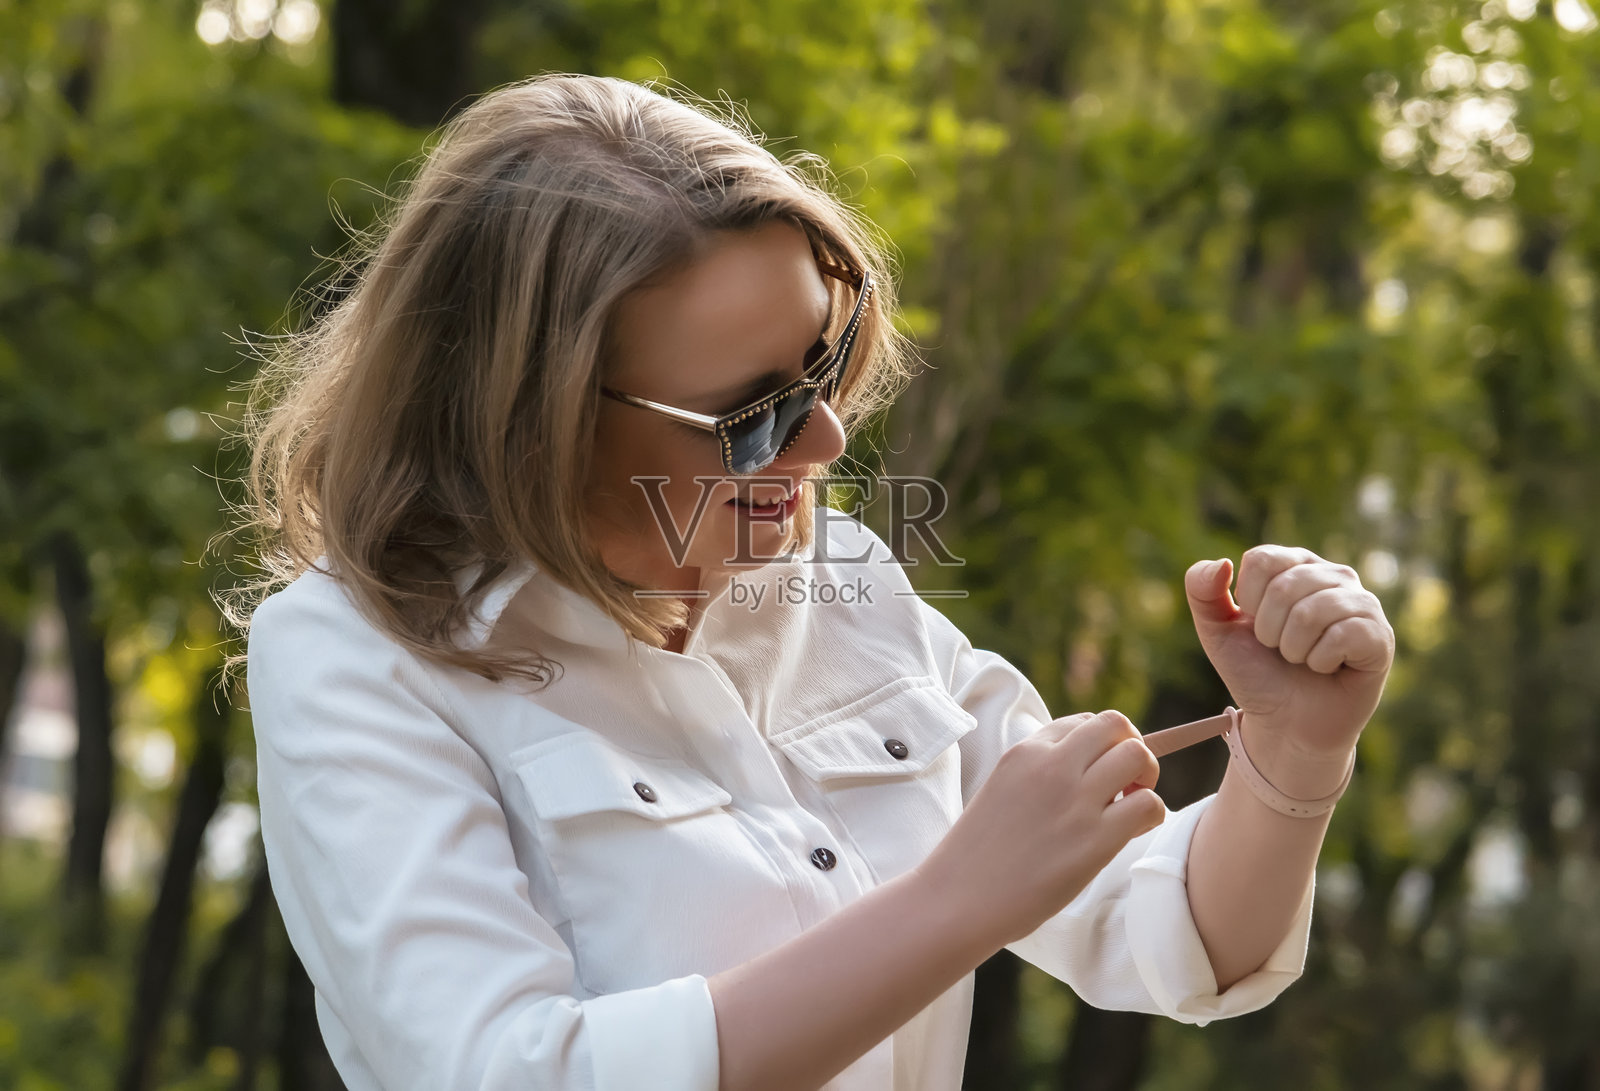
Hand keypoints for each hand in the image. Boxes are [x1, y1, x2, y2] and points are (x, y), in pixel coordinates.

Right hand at [916, 710, 1165, 949]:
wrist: (958, 898)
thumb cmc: (979, 853)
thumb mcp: (1001, 789)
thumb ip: (1039, 773)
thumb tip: (1086, 771)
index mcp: (1024, 751)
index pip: (1084, 722)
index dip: (1101, 746)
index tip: (1096, 774)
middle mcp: (1051, 766)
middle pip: (1117, 725)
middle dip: (1130, 748)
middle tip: (1123, 784)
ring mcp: (1074, 801)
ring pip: (1138, 756)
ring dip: (1145, 777)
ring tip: (1127, 806)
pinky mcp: (1094, 840)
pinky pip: (1149, 804)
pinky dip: (1150, 814)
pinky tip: (1129, 832)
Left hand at [1184, 546, 1394, 759]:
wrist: (1286, 724)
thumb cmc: (1256, 672)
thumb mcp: (1217, 631)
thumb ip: (1203, 590)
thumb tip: (1223, 563)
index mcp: (1295, 564)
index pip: (1262, 560)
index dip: (1248, 601)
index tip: (1256, 626)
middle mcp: (1333, 575)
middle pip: (1285, 587)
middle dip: (1269, 631)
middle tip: (1280, 649)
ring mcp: (1362, 604)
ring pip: (1312, 612)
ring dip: (1293, 649)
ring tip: (1302, 659)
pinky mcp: (1380, 635)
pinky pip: (1343, 635)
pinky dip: (1320, 660)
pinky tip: (1327, 668)